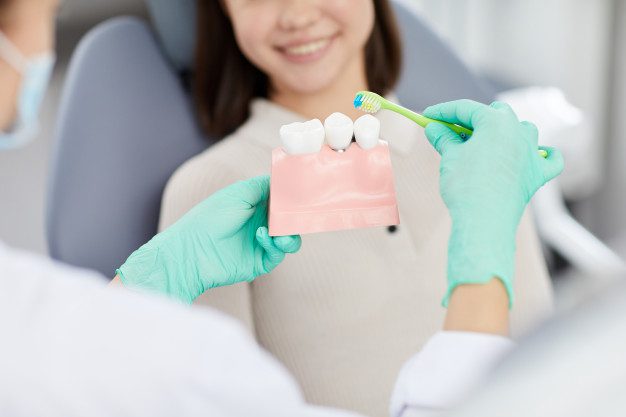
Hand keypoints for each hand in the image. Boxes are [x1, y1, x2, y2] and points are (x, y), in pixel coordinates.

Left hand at [117, 175, 301, 303]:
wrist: (193, 250)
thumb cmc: (210, 218)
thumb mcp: (238, 194)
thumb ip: (263, 185)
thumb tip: (282, 179)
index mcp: (254, 206)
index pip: (281, 201)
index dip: (292, 198)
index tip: (303, 192)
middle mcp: (260, 224)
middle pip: (289, 221)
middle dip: (295, 217)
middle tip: (297, 213)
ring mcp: (261, 244)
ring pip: (289, 240)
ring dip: (289, 234)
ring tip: (281, 232)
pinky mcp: (260, 262)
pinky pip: (278, 254)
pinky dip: (274, 244)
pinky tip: (261, 236)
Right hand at [423, 100, 562, 306]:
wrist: (484, 220)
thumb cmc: (466, 186)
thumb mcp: (450, 157)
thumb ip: (444, 138)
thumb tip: (434, 128)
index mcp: (495, 122)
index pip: (465, 109)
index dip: (444, 111)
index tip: (429, 116)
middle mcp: (518, 132)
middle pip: (496, 113)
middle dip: (474, 119)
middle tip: (451, 130)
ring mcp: (531, 152)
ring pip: (524, 130)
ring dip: (507, 130)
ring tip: (488, 141)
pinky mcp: (536, 174)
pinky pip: (550, 159)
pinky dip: (545, 154)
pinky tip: (540, 153)